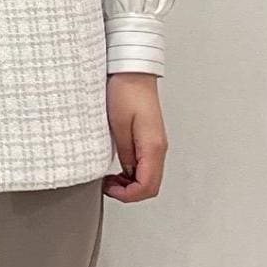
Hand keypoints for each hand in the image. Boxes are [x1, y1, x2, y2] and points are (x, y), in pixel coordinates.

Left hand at [103, 74, 166, 202]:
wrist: (132, 71)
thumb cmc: (125, 91)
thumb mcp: (118, 125)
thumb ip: (125, 153)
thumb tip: (126, 174)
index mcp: (153, 146)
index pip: (147, 186)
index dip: (127, 196)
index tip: (109, 189)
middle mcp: (159, 148)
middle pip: (151, 186)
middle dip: (129, 193)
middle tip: (108, 186)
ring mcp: (156, 144)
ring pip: (149, 177)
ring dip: (130, 184)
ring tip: (110, 178)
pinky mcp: (149, 139)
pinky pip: (145, 165)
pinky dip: (132, 173)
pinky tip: (118, 168)